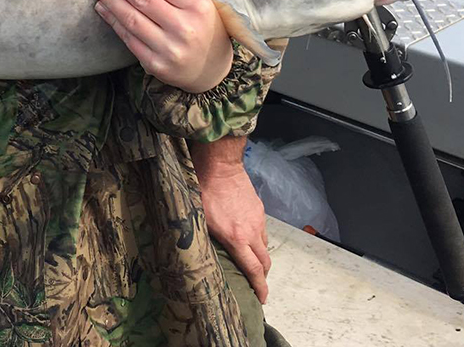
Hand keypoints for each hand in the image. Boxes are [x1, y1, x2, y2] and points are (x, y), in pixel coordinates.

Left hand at [90, 0, 232, 92]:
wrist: (211, 68)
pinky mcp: (156, 65)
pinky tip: (103, 8)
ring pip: (132, 19)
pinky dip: (113, 21)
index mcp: (198, 5)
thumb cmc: (202, 24)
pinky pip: (129, 38)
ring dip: (110, 0)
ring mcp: (170, 49)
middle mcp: (185, 27)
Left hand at [195, 148, 271, 304]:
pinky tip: (247, 237)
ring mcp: (258, 219)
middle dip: (262, 276)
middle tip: (256, 284)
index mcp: (237, 238)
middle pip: (264, 261)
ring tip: (249, 261)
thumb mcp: (199, 219)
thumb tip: (203, 255)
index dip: (260, 287)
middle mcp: (251, 232)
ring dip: (259, 257)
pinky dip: (257, 240)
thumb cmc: (203, 191)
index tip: (262, 299)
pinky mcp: (259, 208)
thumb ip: (206, 239)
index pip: (253, 270)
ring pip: (264, 246)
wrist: (219, 164)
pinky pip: (262, 231)